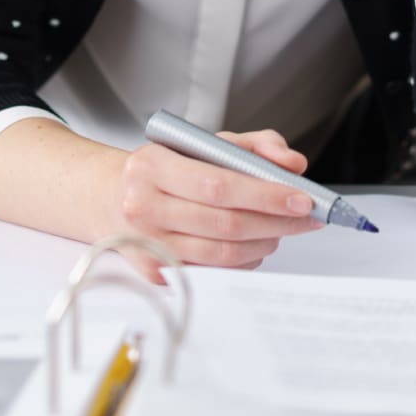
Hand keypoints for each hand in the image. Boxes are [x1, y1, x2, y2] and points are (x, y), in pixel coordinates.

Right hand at [113, 130, 322, 281]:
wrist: (110, 198)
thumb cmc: (163, 170)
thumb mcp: (202, 144)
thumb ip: (252, 146)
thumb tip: (293, 165)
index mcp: (152, 166)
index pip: (219, 185)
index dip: (266, 195)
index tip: (301, 199)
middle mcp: (143, 206)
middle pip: (225, 223)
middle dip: (276, 222)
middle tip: (305, 218)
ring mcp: (147, 244)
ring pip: (222, 253)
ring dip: (263, 243)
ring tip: (280, 230)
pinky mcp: (152, 272)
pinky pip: (213, 272)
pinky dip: (243, 261)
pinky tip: (253, 245)